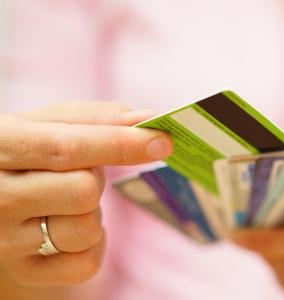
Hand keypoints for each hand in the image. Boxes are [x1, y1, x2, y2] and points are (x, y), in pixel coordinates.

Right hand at [0, 102, 172, 285]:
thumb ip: (99, 118)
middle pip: (83, 191)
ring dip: (94, 212)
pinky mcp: (26, 270)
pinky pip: (87, 263)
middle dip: (97, 178)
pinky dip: (94, 245)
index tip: (162, 143)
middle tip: (84, 172)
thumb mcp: (52, 123)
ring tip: (70, 200)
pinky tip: (73, 226)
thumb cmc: (33, 150)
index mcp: (0, 146)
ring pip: (87, 229)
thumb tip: (148, 120)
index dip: (120, 144)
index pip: (67, 148)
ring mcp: (6, 240)